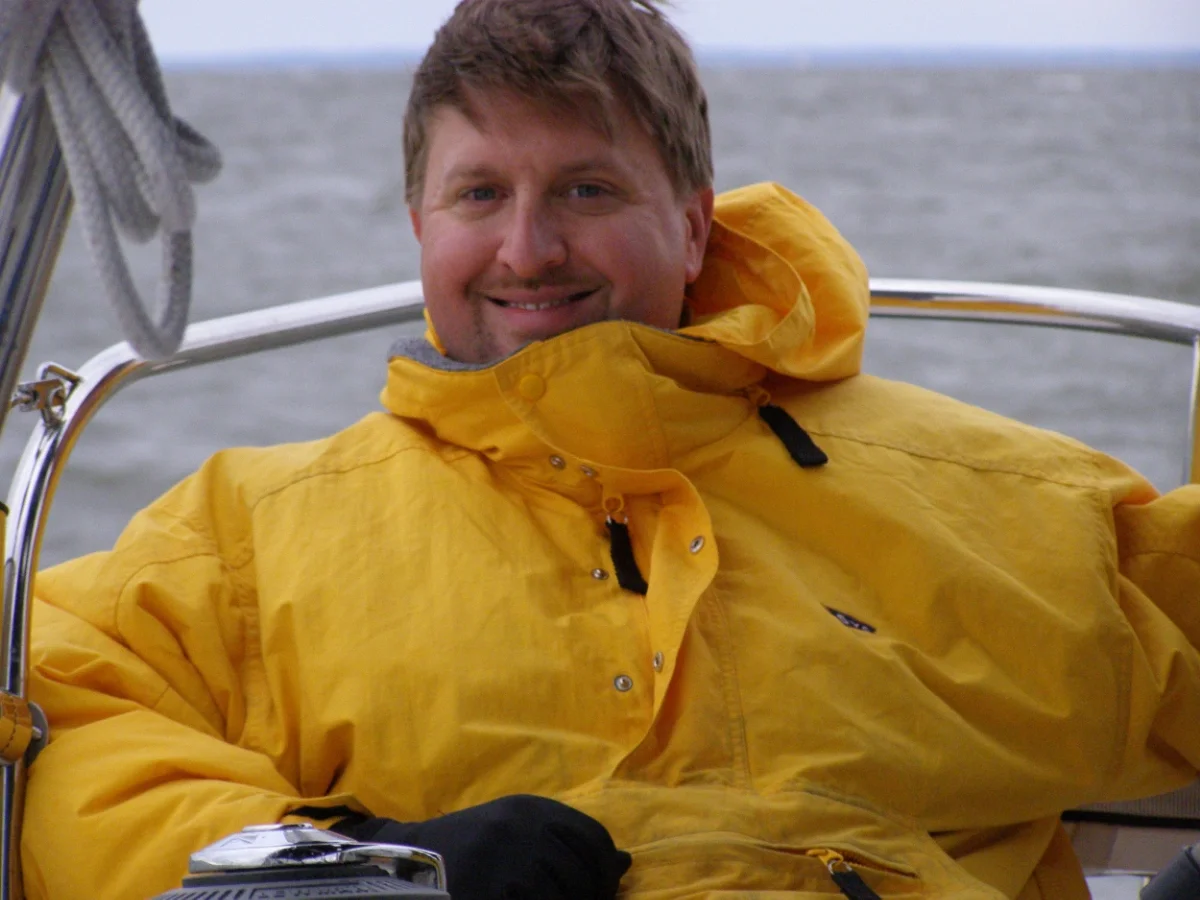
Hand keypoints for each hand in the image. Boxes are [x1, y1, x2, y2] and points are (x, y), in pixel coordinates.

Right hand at [335, 794, 630, 899]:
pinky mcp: (497, 890)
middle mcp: (524, 829)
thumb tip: (625, 864)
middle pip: (584, 872)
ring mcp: (510, 861)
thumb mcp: (513, 833)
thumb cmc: (464, 850)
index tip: (603, 888)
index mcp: (530, 809)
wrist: (404, 865)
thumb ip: (564, 843)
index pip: (594, 838)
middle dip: (589, 894)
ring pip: (565, 894)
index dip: (604, 869)